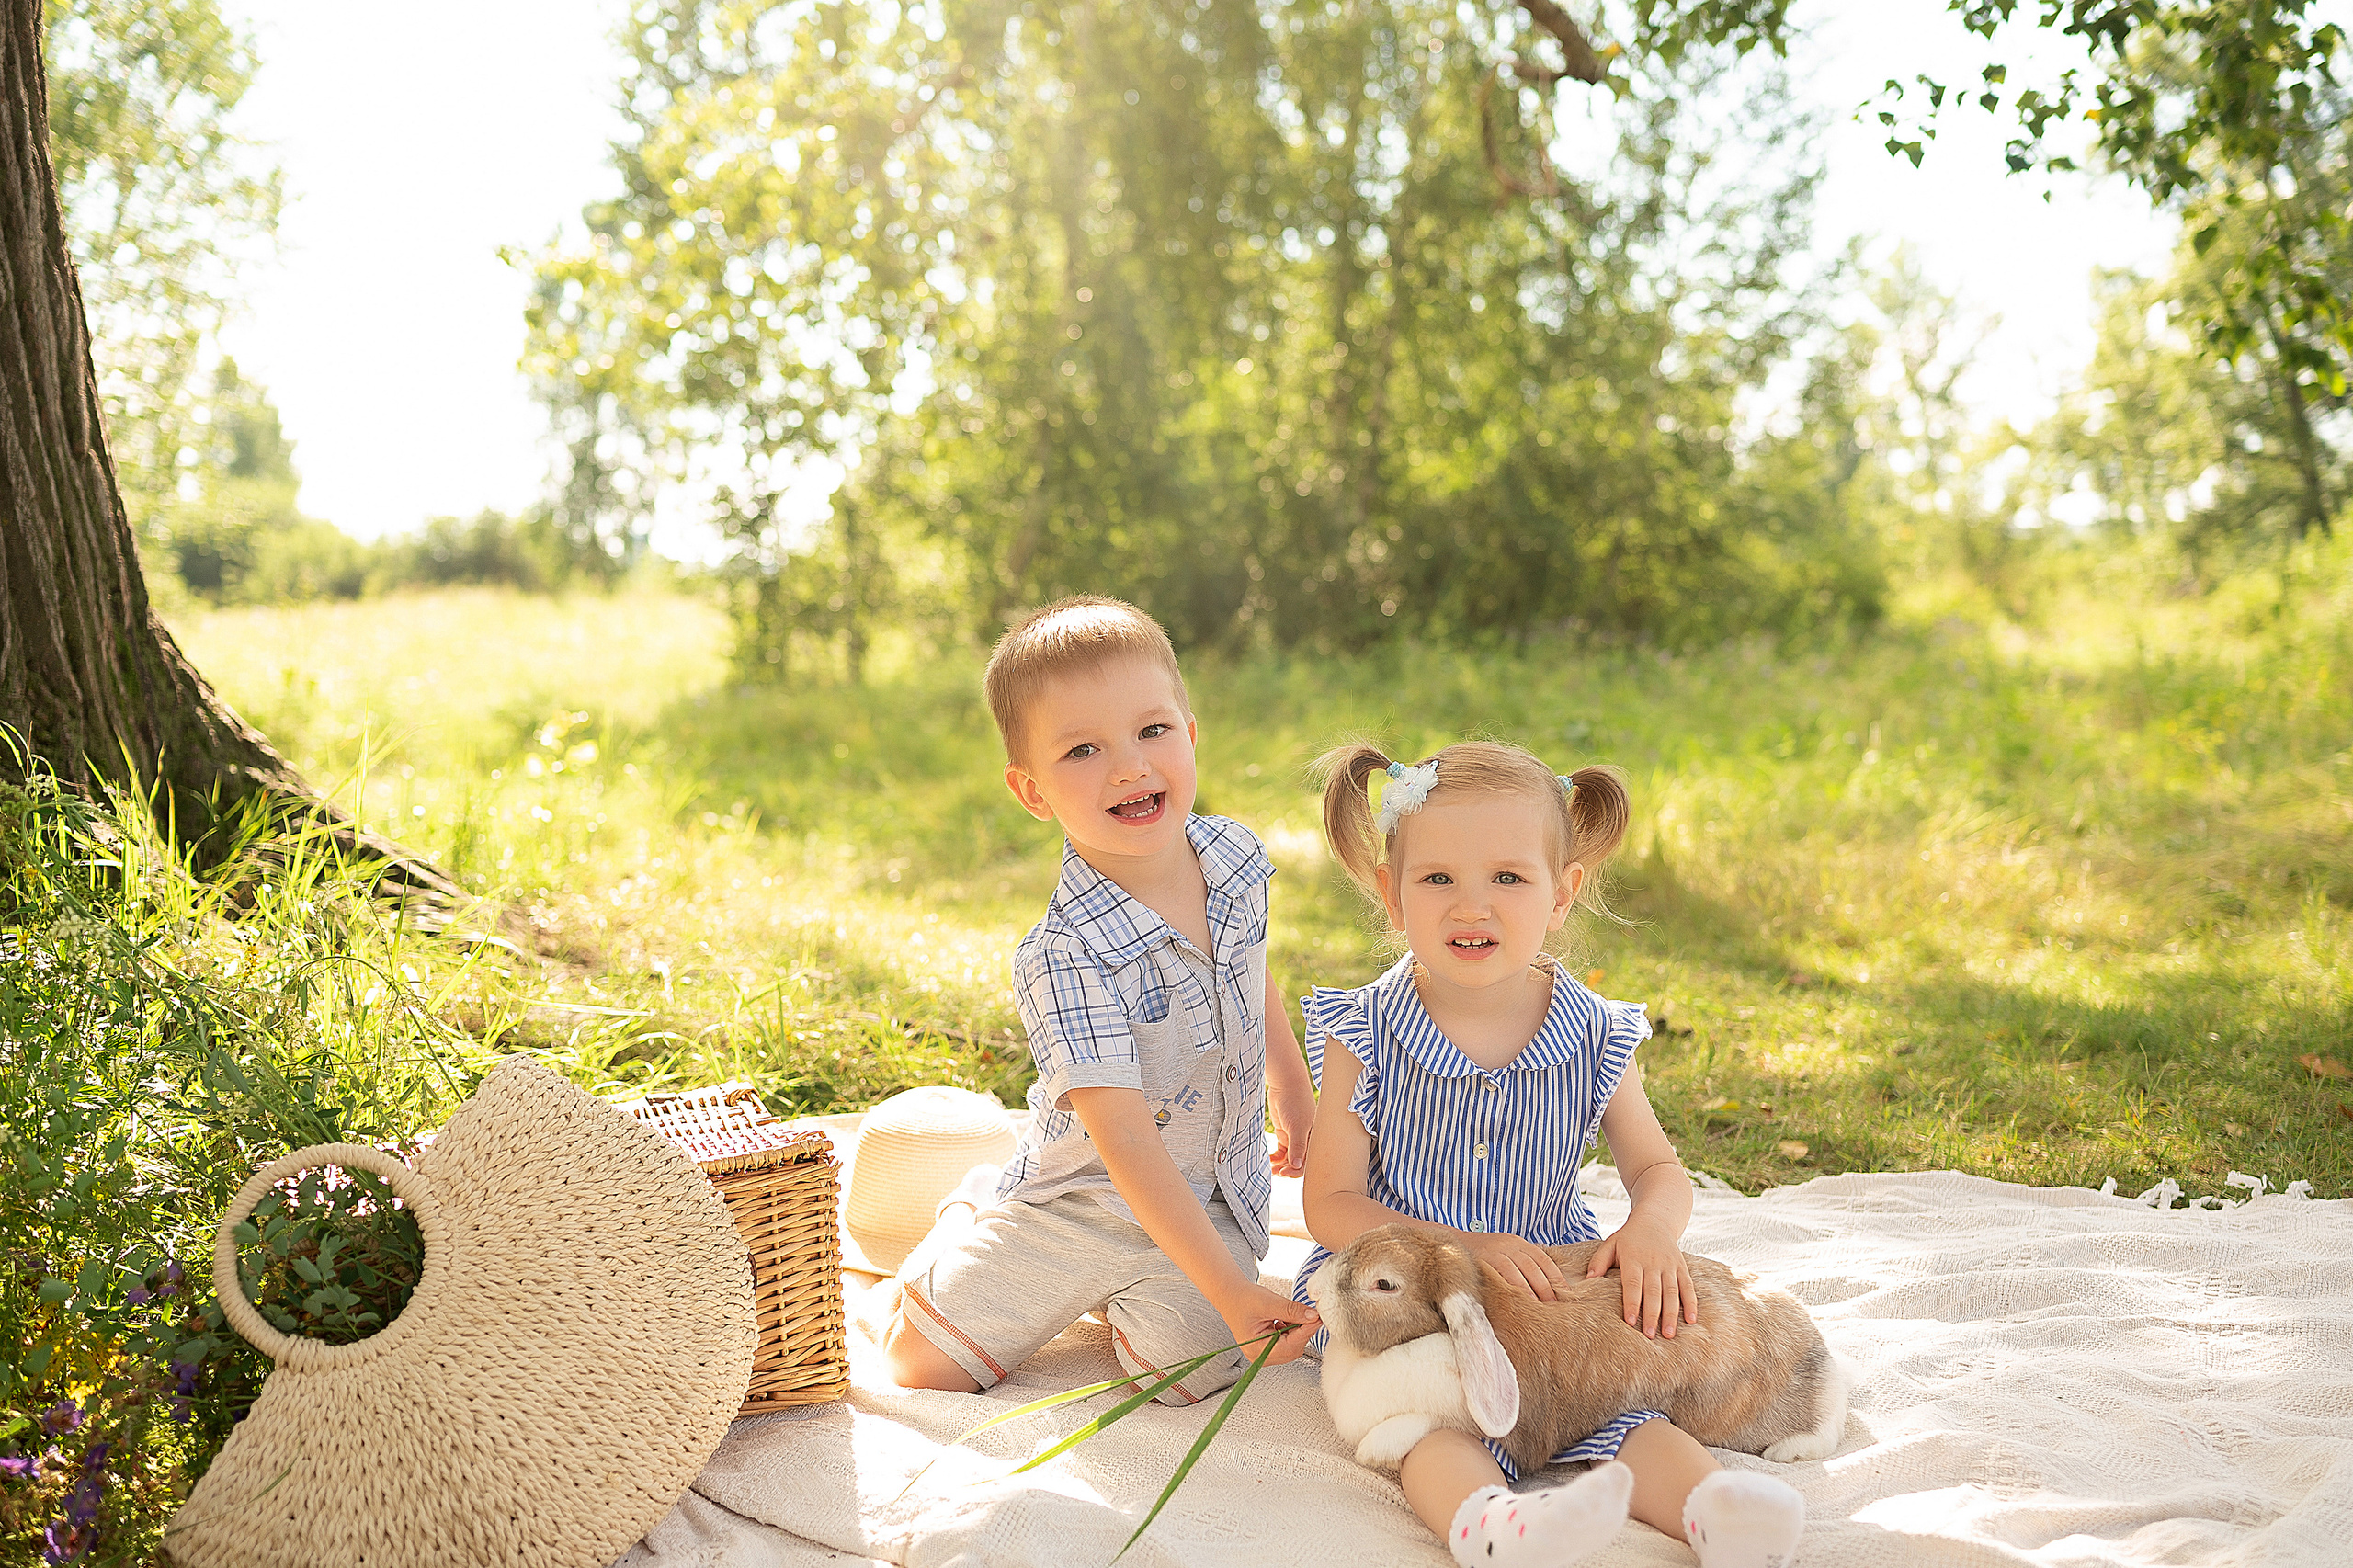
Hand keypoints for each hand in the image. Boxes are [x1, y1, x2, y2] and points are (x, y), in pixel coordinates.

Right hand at [1214, 1279, 1321, 1365]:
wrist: (1230, 1296)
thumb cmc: (1243, 1299)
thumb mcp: (1269, 1302)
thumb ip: (1291, 1310)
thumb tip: (1312, 1316)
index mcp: (1256, 1348)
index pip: (1290, 1345)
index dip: (1306, 1331)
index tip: (1318, 1318)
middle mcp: (1260, 1355)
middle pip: (1293, 1349)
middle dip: (1303, 1331)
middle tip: (1311, 1314)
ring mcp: (1264, 1353)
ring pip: (1293, 1347)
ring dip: (1298, 1331)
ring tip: (1291, 1314)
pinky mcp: (1269, 1347)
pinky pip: (1288, 1343)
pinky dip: (1292, 1331)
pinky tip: (1286, 1318)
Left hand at [1267, 1070, 1314, 1177]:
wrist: (1285, 1084)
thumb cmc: (1296, 1102)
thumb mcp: (1297, 1126)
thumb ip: (1297, 1146)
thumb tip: (1296, 1166)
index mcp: (1315, 1139)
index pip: (1308, 1162)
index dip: (1297, 1171)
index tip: (1284, 1173)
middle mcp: (1306, 1140)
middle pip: (1298, 1162)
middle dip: (1288, 1169)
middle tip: (1276, 1172)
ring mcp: (1295, 1137)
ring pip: (1289, 1158)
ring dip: (1280, 1165)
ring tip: (1269, 1169)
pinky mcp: (1285, 1133)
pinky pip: (1281, 1151)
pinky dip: (1275, 1157)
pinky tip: (1268, 1161)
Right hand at [1464, 1231, 1567, 1301]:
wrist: (1453, 1244)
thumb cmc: (1482, 1255)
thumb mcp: (1504, 1252)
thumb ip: (1521, 1264)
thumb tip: (1544, 1288)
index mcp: (1518, 1243)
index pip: (1544, 1260)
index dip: (1556, 1277)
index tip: (1565, 1294)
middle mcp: (1510, 1244)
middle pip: (1535, 1267)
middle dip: (1547, 1288)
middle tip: (1555, 1307)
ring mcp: (1496, 1251)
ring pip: (1521, 1271)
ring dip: (1533, 1290)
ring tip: (1541, 1307)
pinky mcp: (1484, 1260)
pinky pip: (1503, 1274)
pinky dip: (1514, 1287)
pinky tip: (1520, 1301)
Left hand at [1585, 1216, 1698, 1338]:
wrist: (1655, 1221)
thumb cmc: (1628, 1238)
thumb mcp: (1610, 1245)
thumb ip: (1599, 1262)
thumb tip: (1588, 1281)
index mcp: (1633, 1258)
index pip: (1632, 1283)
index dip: (1632, 1303)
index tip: (1630, 1322)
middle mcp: (1653, 1262)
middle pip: (1653, 1291)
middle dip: (1652, 1314)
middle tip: (1649, 1335)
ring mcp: (1669, 1265)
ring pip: (1672, 1291)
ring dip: (1671, 1314)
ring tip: (1668, 1334)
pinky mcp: (1681, 1267)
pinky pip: (1688, 1286)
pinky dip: (1691, 1303)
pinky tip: (1691, 1321)